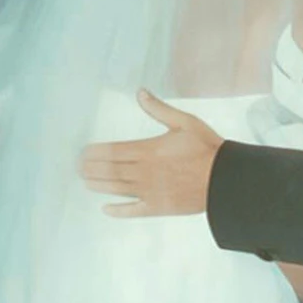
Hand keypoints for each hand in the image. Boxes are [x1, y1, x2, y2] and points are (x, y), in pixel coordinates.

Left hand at [81, 93, 221, 217]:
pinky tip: (106, 209)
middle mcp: (144, 172)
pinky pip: (133, 210)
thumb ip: (159, 109)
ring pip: (117, 189)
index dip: (95, 152)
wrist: (225, 180)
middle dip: (92, 169)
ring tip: (86, 182)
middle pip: (111, 170)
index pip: (114, 151)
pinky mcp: (158, 207)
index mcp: (149, 150)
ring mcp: (149, 192)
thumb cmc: (207, 149)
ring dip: (99, 186)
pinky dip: (119, 210)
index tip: (83, 153)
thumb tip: (140, 92)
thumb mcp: (185, 122)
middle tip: (78, 167)